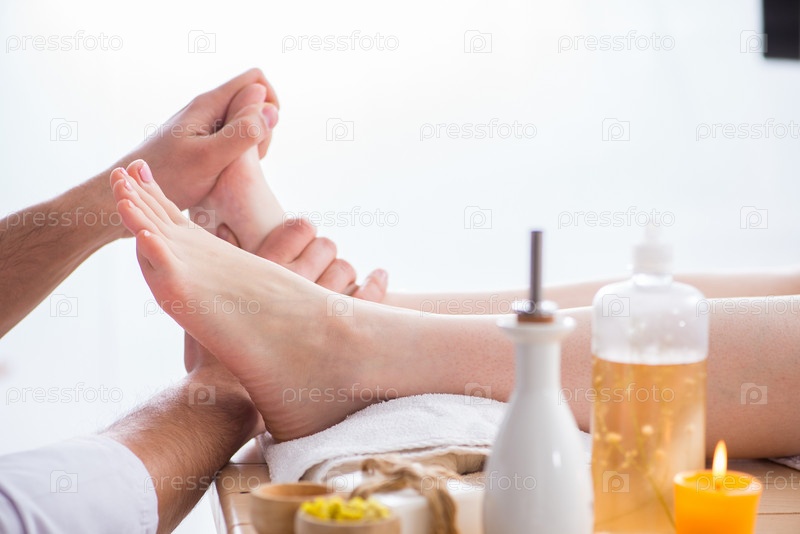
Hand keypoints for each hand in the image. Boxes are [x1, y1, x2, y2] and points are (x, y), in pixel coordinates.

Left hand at [111, 68, 278, 209]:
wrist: (127, 194)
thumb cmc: (166, 179)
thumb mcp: (210, 159)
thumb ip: (242, 133)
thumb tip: (270, 110)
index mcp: (209, 104)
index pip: (256, 81)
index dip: (269, 105)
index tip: (262, 136)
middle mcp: (206, 110)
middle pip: (252, 102)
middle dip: (262, 128)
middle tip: (250, 160)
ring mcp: (202, 127)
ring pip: (243, 123)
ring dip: (251, 145)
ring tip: (235, 170)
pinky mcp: (198, 144)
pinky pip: (230, 140)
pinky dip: (237, 157)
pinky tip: (225, 176)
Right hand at [184, 218, 387, 374]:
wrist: (227, 399)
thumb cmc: (212, 351)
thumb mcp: (206, 299)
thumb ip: (221, 260)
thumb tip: (221, 223)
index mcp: (266, 268)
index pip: (299, 229)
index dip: (304, 231)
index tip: (303, 240)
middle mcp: (297, 283)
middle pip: (326, 248)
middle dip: (326, 253)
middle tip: (320, 264)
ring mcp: (321, 308)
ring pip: (347, 270)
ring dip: (345, 271)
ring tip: (339, 281)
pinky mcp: (342, 333)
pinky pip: (371, 298)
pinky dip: (376, 284)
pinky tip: (379, 277)